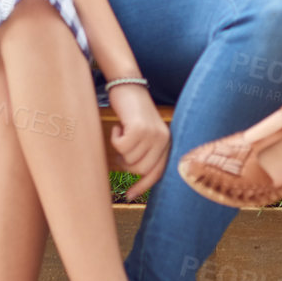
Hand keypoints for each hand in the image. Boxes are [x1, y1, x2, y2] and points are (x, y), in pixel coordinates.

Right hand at [107, 84, 169, 200]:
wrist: (129, 84)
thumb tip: (136, 178)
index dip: (142, 186)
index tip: (129, 196)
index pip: (157, 173)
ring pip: (129, 159)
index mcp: (166, 142)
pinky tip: (119, 126)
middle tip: (121, 149)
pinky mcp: (139, 128)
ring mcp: (152, 134)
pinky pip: (121, 147)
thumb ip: (145, 151)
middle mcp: (163, 139)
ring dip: (120, 149)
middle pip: (140, 169)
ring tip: (122, 133)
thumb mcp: (144, 132)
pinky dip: (115, 139)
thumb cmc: (132, 110)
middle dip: (126, 163)